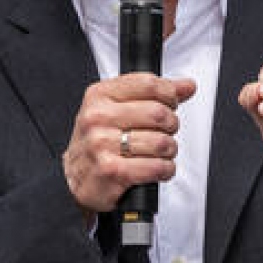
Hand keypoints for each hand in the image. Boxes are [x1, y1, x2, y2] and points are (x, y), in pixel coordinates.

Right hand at [63, 73, 195, 215]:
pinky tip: (158, 168)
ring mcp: (101, 144)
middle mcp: (97, 117)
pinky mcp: (110, 171)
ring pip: (161, 142)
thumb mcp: (119, 108)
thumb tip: (187, 85)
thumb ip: (154, 94)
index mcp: (99, 95)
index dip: (169, 95)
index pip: (148, 83)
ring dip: (169, 150)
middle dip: (171, 125)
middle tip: (164, 132)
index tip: (170, 104)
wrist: (75, 178)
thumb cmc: (99, 141)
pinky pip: (156, 167)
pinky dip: (165, 169)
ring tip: (159, 152)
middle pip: (158, 113)